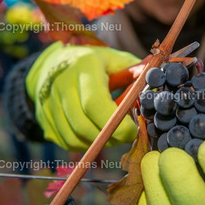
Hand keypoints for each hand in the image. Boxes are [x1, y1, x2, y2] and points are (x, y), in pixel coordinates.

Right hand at [25, 43, 139, 150]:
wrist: (54, 64)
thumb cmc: (94, 64)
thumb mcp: (115, 60)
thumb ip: (136, 72)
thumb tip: (160, 80)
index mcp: (82, 67)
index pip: (94, 103)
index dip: (115, 122)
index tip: (133, 130)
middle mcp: (60, 85)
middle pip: (83, 125)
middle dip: (109, 137)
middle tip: (126, 135)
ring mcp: (48, 103)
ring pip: (74, 137)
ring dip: (98, 143)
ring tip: (112, 133)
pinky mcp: (44, 119)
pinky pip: (66, 141)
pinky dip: (85, 144)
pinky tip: (96, 134)